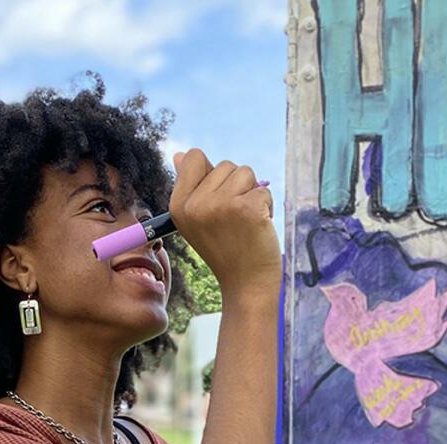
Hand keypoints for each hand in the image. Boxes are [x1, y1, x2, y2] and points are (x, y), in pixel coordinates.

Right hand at [170, 149, 280, 294]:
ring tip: (246, 221)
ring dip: (252, 194)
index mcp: (178, 205)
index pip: (194, 157)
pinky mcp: (248, 209)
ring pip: (246, 173)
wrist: (246, 284)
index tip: (218, 199)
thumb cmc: (225, 248)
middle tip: (234, 219)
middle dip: (236, 187)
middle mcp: (196, 204)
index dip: (212, 173)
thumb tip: (180, 154)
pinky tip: (259, 226)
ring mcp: (221, 206)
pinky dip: (267, 205)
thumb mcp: (197, 219)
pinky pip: (264, 190)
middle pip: (225, 165)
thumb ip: (191, 185)